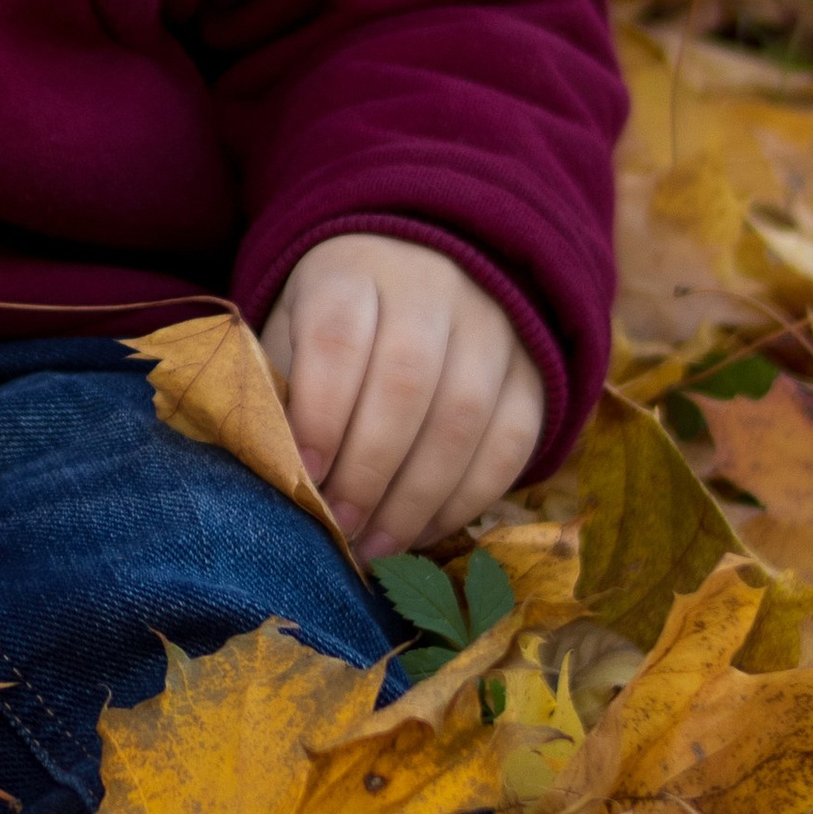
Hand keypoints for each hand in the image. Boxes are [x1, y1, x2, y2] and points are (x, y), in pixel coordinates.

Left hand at [260, 233, 543, 559]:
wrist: (425, 268)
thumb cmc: (340, 321)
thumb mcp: (295, 329)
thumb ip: (285, 389)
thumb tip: (279, 473)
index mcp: (355, 272)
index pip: (338, 339)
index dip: (321, 412)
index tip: (304, 473)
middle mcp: (431, 289)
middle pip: (406, 382)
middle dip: (368, 469)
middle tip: (340, 526)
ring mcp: (492, 327)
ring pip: (464, 416)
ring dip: (418, 496)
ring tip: (378, 545)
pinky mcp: (533, 371)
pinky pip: (511, 442)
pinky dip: (468, 498)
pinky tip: (425, 531)